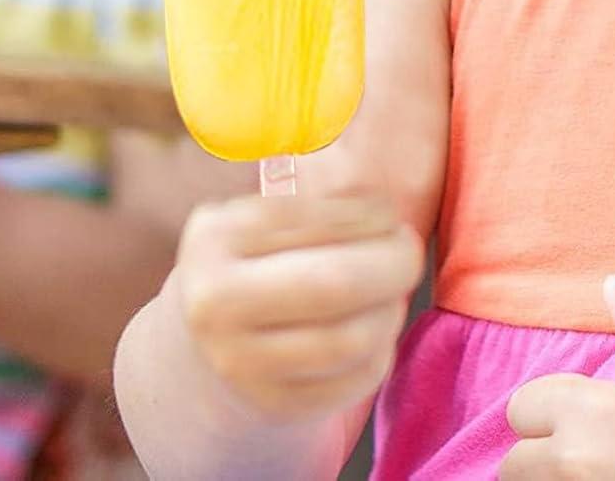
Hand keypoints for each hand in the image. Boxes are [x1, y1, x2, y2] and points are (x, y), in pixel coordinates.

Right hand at [175, 190, 424, 422]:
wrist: (205, 350)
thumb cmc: (252, 268)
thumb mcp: (257, 224)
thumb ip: (314, 208)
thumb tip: (383, 212)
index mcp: (214, 239)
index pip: (308, 218)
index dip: (364, 216)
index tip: (390, 215)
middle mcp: (216, 304)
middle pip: (333, 283)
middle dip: (391, 263)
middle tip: (409, 252)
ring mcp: (240, 364)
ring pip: (350, 338)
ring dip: (389, 309)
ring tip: (391, 292)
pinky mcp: (274, 406)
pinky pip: (353, 379)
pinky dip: (380, 352)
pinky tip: (374, 330)